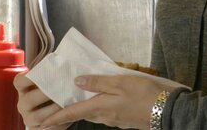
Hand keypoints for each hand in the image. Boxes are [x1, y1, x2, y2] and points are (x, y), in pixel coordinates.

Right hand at [14, 73, 69, 129]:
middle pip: (30, 99)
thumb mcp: (51, 76)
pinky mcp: (36, 129)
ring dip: (55, 109)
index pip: (20, 81)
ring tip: (70, 102)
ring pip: (39, 116)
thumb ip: (53, 69)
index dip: (29, 78)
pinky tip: (71, 115)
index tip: (43, 73)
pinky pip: (47, 127)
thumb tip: (64, 58)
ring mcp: (28, 117)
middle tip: (63, 87)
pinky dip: (60, 122)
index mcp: (23, 87)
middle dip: (47, 94)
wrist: (55, 105)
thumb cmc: (55, 85)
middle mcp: (23, 103)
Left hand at [38, 74, 164, 129]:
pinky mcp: (125, 120)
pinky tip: (103, 103)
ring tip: (76, 104)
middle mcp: (105, 116)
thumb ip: (99, 82)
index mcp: (101, 106)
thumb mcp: (121, 82)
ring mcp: (115, 120)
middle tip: (55, 113)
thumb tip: (77, 82)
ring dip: (83, 111)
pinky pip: (106, 114)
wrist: (166, 110)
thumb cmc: (143, 94)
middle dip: (67, 114)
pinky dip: (98, 109)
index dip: (56, 118)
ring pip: (94, 114)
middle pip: (82, 114)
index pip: (72, 113)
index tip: (41, 123)